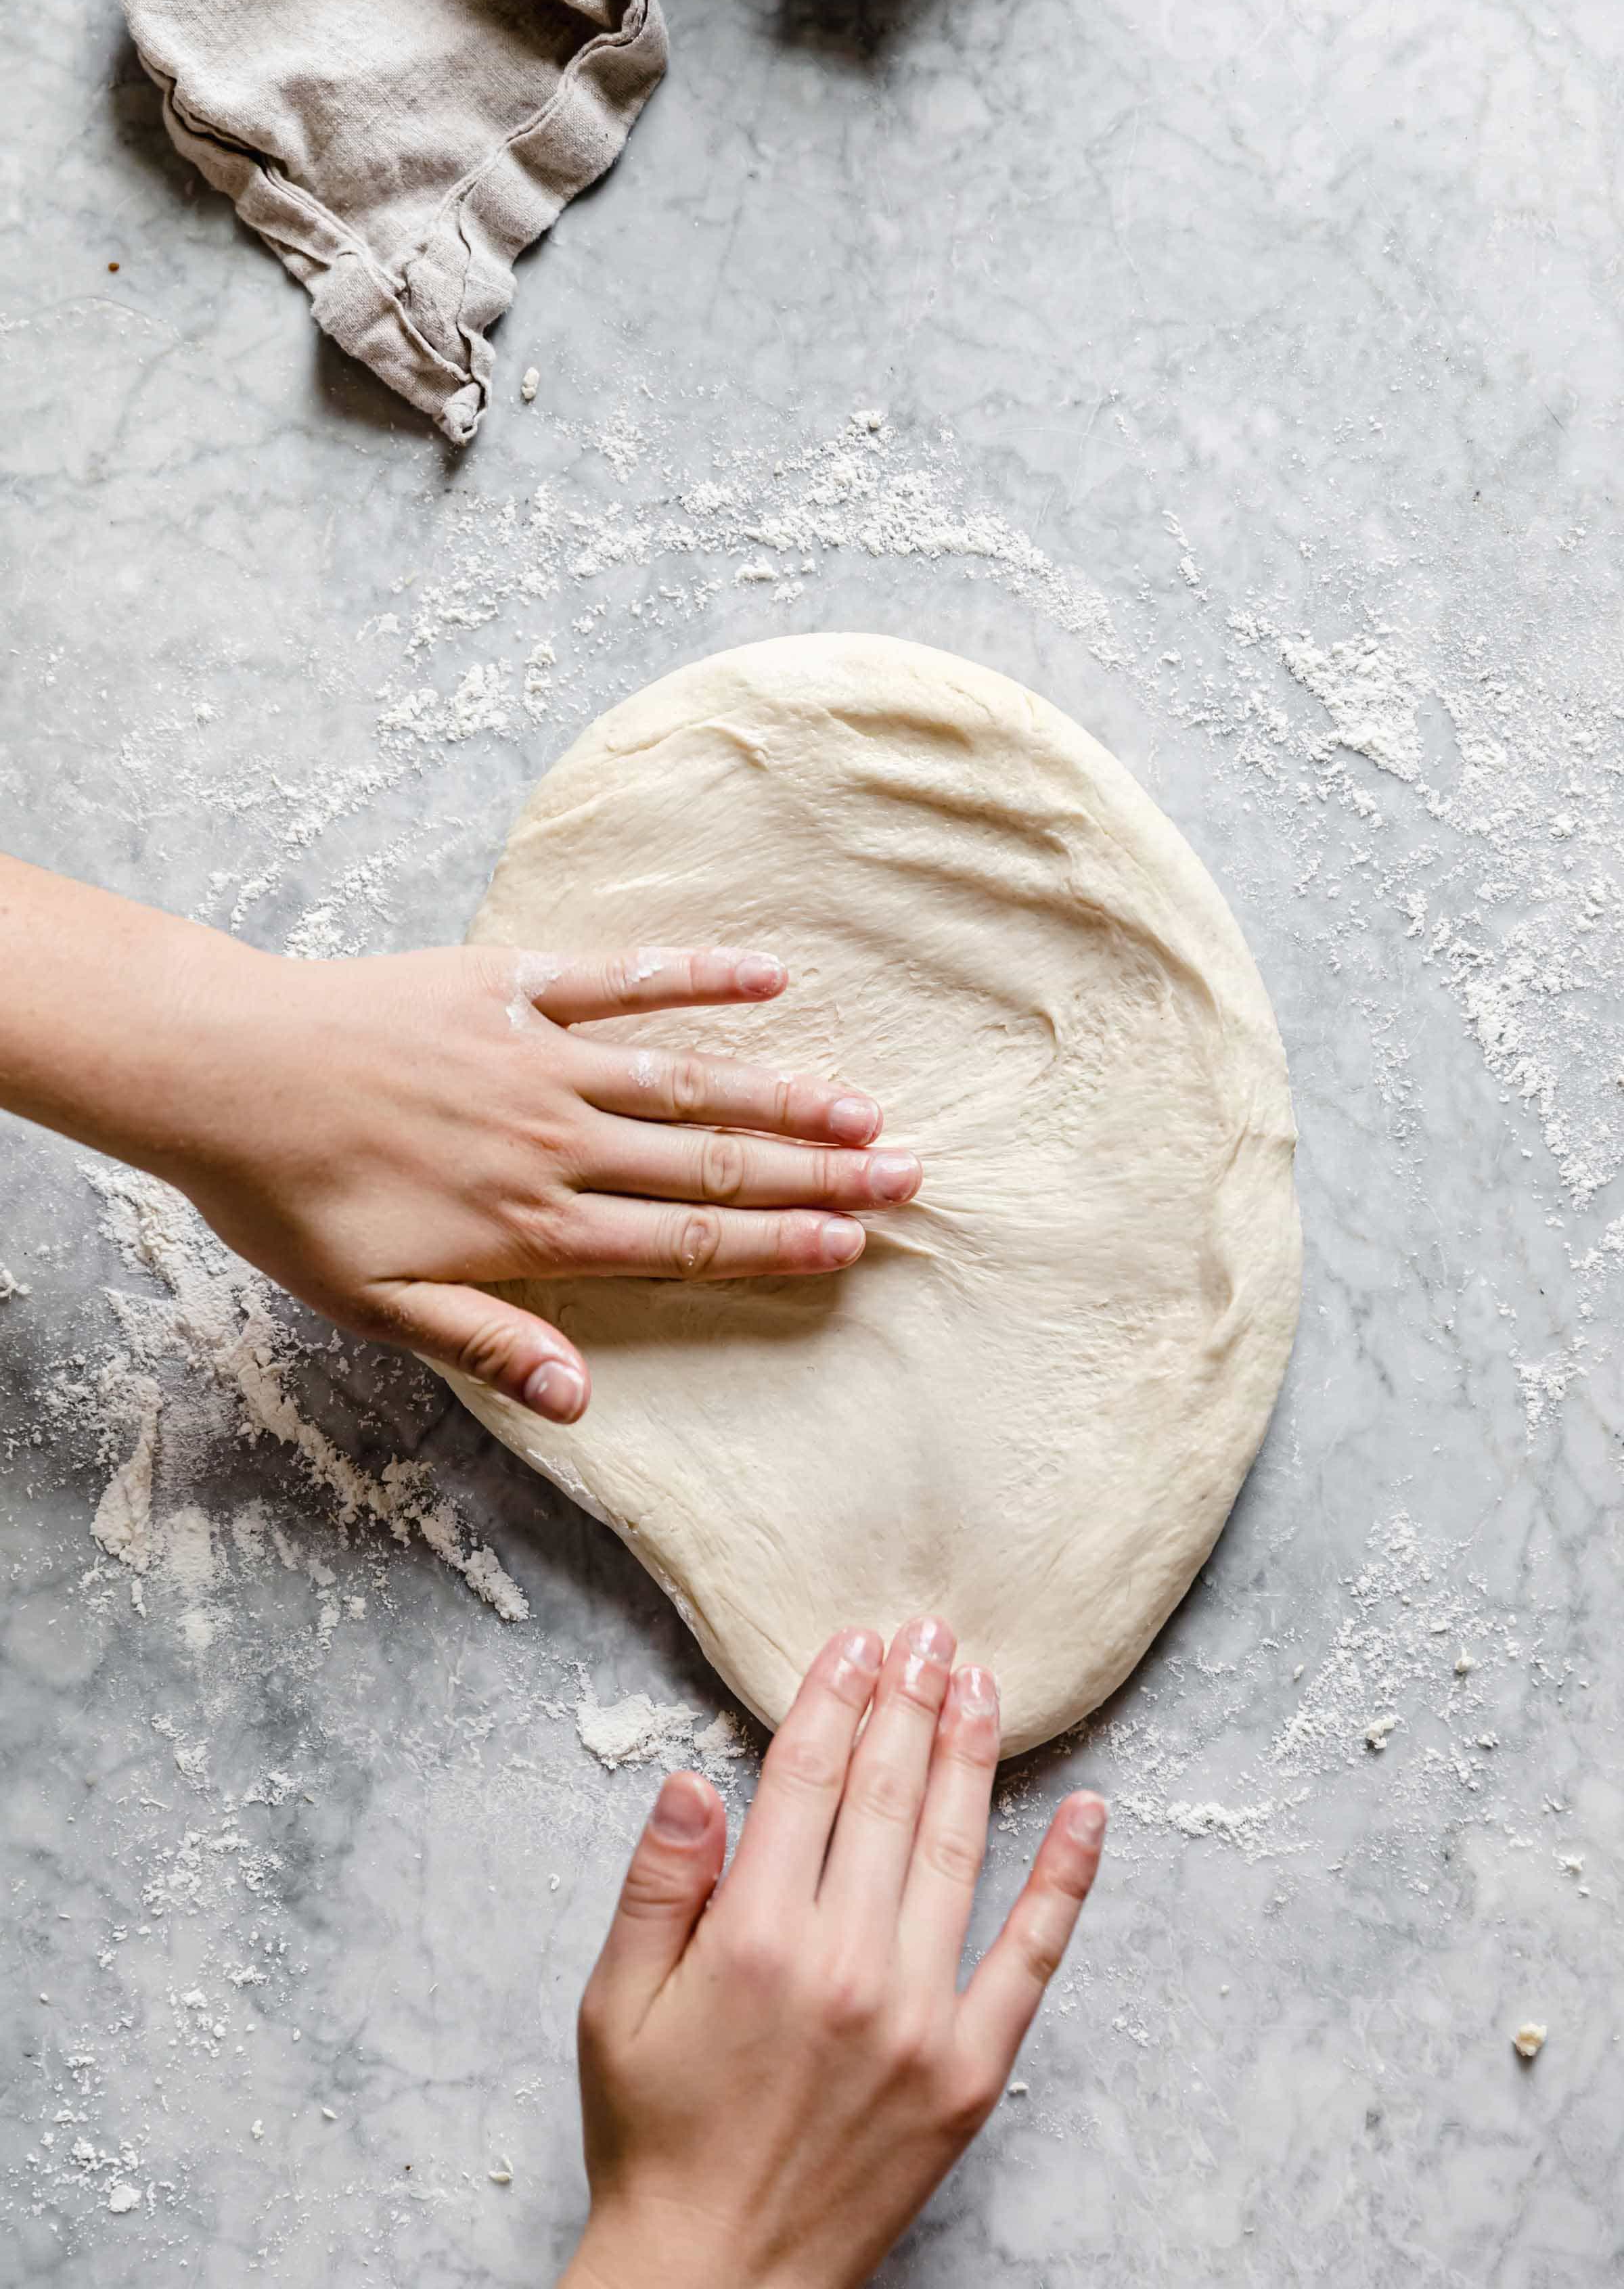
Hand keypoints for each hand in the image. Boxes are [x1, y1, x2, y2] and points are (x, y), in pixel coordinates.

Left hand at [166, 941, 921, 1422]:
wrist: (222, 1073)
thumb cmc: (290, 1200)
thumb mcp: (377, 1305)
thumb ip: (490, 1345)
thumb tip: (580, 1405)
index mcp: (534, 1225)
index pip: (685, 1241)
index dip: (776, 1244)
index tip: (852, 1246)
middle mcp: (559, 1140)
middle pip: (713, 1161)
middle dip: (818, 1173)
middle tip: (908, 1176)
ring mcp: (542, 1057)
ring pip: (689, 1079)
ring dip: (784, 1092)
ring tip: (864, 1106)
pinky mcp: (514, 986)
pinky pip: (624, 978)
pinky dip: (699, 975)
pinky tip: (772, 973)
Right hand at [563, 1622, 1107, 2288]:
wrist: (716, 2281)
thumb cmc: (655, 2139)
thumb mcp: (615, 2005)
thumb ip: (657, 1885)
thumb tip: (691, 1780)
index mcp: (754, 1938)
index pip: (807, 1781)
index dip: (834, 1701)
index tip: (857, 1643)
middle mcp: (844, 1963)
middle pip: (886, 1798)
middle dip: (909, 1702)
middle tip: (930, 1634)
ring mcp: (917, 2016)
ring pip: (955, 1851)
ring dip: (971, 1757)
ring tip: (982, 1686)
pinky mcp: (969, 2070)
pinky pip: (1030, 1958)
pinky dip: (1065, 1880)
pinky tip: (1088, 1813)